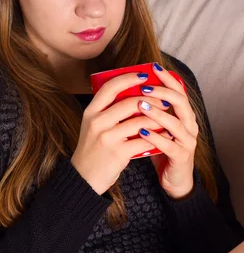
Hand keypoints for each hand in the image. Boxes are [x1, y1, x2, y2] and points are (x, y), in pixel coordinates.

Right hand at [72, 72, 169, 194]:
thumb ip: (107, 110)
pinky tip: (165, 135)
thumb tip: (132, 93)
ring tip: (168, 116)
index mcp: (90, 112)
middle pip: (129, 102)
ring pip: (140, 121)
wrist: (85, 177)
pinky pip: (144, 140)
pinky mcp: (119, 152)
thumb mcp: (92, 125)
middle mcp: (97, 122)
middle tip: (164, 99)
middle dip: (151, 99)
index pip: (110, 87)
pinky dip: (158, 136)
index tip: (143, 75)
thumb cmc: (93, 148)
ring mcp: (107, 137)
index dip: (128, 78)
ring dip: (158, 118)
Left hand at [137, 62, 197, 199]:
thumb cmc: (159, 148)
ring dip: (157, 113)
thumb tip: (123, 89)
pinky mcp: (181, 157)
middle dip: (162, 92)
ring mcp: (187, 141)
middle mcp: (188, 125)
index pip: (178, 91)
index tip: (153, 67)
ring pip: (176, 124)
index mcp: (182, 115)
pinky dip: (155, 138)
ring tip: (140, 106)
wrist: (171, 179)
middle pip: (181, 103)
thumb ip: (145, 110)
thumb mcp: (153, 125)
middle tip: (144, 86)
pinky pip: (169, 146)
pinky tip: (141, 132)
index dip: (167, 78)